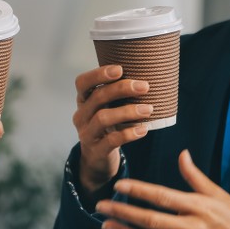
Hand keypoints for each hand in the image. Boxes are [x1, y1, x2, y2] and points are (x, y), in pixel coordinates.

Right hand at [73, 65, 151, 192]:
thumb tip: (146, 75)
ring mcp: (87, 134)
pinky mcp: (96, 150)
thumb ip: (116, 94)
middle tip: (144, 86)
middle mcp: (81, 116)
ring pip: (103, 118)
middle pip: (97, 98)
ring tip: (148, 109)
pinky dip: (129, 134)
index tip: (120, 69)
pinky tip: (143, 129)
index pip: (82, 83)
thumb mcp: (105, 108)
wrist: (96, 158)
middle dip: (121, 89)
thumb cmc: (106, 126)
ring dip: (128, 112)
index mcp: (83, 101)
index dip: (98, 74)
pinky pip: (112, 141)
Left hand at [96, 150, 229, 228]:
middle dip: (123, 213)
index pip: (162, 197)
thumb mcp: (217, 193)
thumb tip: (182, 154)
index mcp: (198, 206)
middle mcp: (192, 228)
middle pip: (151, 221)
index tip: (119, 186)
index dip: (139, 191)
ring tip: (107, 227)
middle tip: (102, 207)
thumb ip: (195, 176)